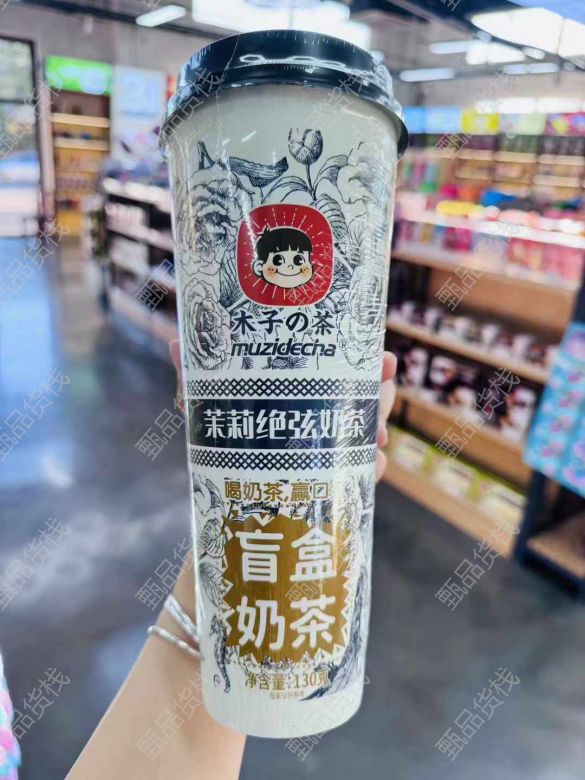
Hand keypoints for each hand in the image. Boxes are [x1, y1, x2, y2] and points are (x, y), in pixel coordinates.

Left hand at [169, 340, 395, 482]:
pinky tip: (375, 464)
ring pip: (363, 433)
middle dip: (376, 390)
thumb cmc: (217, 443)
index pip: (334, 368)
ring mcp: (324, 450)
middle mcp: (315, 416)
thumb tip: (176, 343)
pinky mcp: (327, 482)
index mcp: (293, 392)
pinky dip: (370, 469)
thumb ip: (193, 380)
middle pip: (358, 397)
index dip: (362, 360)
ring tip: (377, 435)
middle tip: (385, 381)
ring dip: (374, 429)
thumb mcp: (206, 408)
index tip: (384, 358)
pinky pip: (357, 474)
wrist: (222, 501)